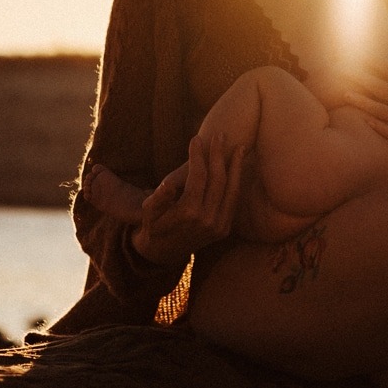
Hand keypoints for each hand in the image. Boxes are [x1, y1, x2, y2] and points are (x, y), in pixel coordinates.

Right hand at [129, 132, 247, 267]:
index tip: (196, 139)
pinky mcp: (225, 229)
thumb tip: (168, 185)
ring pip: (232, 190)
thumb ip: (158, 199)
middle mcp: (207, 220)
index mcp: (188, 213)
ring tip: (240, 146)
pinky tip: (239, 167)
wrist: (162, 253)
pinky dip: (238, 182)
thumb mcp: (148, 213)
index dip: (197, 156)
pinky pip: (234, 201)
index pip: (198, 177)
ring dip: (236, 166)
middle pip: (218, 180)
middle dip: (219, 155)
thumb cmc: (152, 226)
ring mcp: (219, 226)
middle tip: (220, 135)